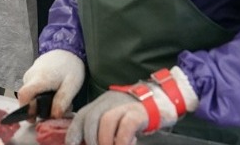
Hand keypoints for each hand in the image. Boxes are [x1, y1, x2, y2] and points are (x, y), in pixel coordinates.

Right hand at [18, 49, 85, 118]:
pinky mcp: (32, 75)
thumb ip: (62, 100)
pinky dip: (42, 94)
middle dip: (39, 108)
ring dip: (42, 101)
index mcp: (39, 78)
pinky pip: (33, 89)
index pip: (24, 95)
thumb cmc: (70, 66)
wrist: (68, 48)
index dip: (25, 109)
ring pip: (31, 94)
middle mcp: (30, 76)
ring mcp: (29, 74)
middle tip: (56, 110)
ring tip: (59, 99)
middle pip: (27, 98)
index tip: (34, 118)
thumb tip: (54, 116)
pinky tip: (55, 92)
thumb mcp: (72, 85)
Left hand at [66, 67, 199, 144]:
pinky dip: (122, 140)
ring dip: (104, 141)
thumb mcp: (117, 117)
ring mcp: (125, 105)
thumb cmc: (138, 114)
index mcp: (102, 102)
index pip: (82, 115)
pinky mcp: (139, 112)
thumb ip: (103, 127)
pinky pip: (126, 126)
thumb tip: (91, 141)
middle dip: (90, 140)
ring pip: (106, 121)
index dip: (74, 132)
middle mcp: (110, 101)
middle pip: (91, 119)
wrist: (165, 100)